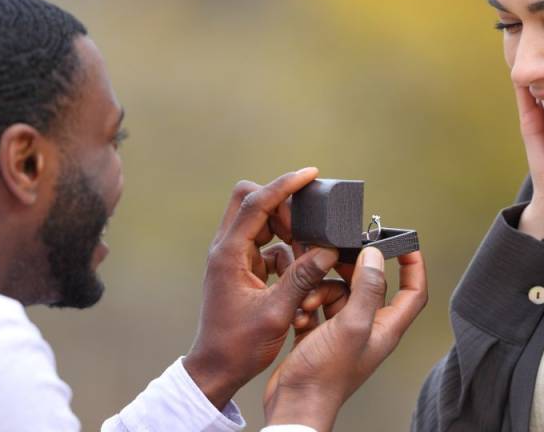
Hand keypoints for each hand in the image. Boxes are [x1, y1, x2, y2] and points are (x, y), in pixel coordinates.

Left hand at [183, 168, 339, 409]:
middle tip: (308, 226)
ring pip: (260, 222)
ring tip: (307, 253)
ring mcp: (232, 257)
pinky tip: (298, 271)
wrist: (216, 368)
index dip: (284, 185)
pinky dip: (284, 251)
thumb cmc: (238, 345)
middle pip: (251, 201)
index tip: (309, 174)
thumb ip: (302, 278)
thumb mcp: (277, 311)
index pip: (255, 202)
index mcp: (229, 253)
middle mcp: (226, 249)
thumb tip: (327, 251)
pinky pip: (265, 244)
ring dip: (286, 231)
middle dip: (282, 205)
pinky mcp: (240, 268)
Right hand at [263, 248, 427, 430]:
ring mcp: (344, 332)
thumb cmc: (326, 375)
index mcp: (385, 328)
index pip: (413, 292)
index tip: (406, 245)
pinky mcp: (321, 335)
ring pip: (339, 294)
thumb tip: (375, 257)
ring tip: (308, 302)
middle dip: (351, 272)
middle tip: (336, 259)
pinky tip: (300, 315)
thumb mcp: (351, 324)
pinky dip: (309, 306)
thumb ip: (367, 288)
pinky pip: (319, 307)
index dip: (414, 267)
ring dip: (321, 291)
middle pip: (369, 286)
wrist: (295, 401)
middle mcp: (368, 328)